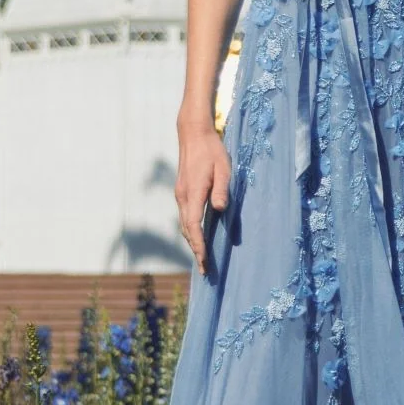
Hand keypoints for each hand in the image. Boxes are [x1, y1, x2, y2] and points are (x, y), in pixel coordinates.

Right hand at [176, 116, 230, 272]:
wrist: (193, 134)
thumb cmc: (212, 150)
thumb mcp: (223, 168)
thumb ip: (222, 189)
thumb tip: (220, 210)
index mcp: (194, 192)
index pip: (194, 226)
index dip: (199, 246)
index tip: (204, 261)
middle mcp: (183, 196)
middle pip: (187, 230)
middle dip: (195, 250)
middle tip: (205, 270)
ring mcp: (180, 194)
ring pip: (184, 224)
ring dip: (192, 242)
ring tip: (202, 258)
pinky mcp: (182, 191)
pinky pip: (185, 216)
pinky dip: (191, 230)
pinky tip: (198, 236)